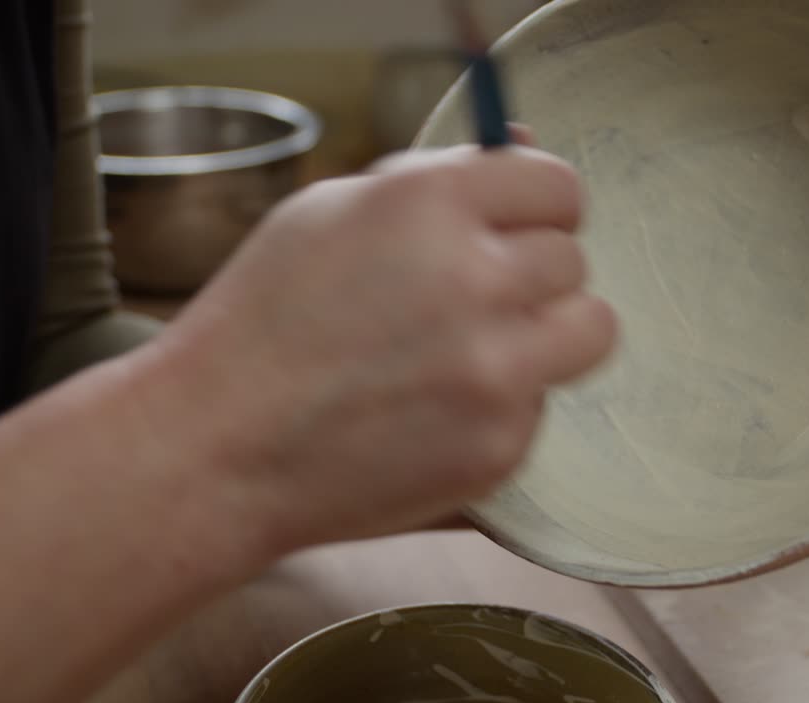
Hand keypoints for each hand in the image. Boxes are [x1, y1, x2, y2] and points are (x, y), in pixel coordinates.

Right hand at [151, 127, 616, 554]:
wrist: (219, 448)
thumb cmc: (263, 322)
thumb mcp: (329, 213)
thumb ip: (434, 178)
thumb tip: (523, 148)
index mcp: (430, 204)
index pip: (553, 184)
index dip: (535, 205)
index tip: (517, 227)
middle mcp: (474, 280)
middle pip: (571, 258)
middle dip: (529, 273)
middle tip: (472, 299)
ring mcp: (494, 371)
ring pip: (589, 329)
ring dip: (546, 333)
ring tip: (479, 350)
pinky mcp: (500, 445)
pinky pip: (542, 404)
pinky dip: (504, 404)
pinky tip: (436, 411)